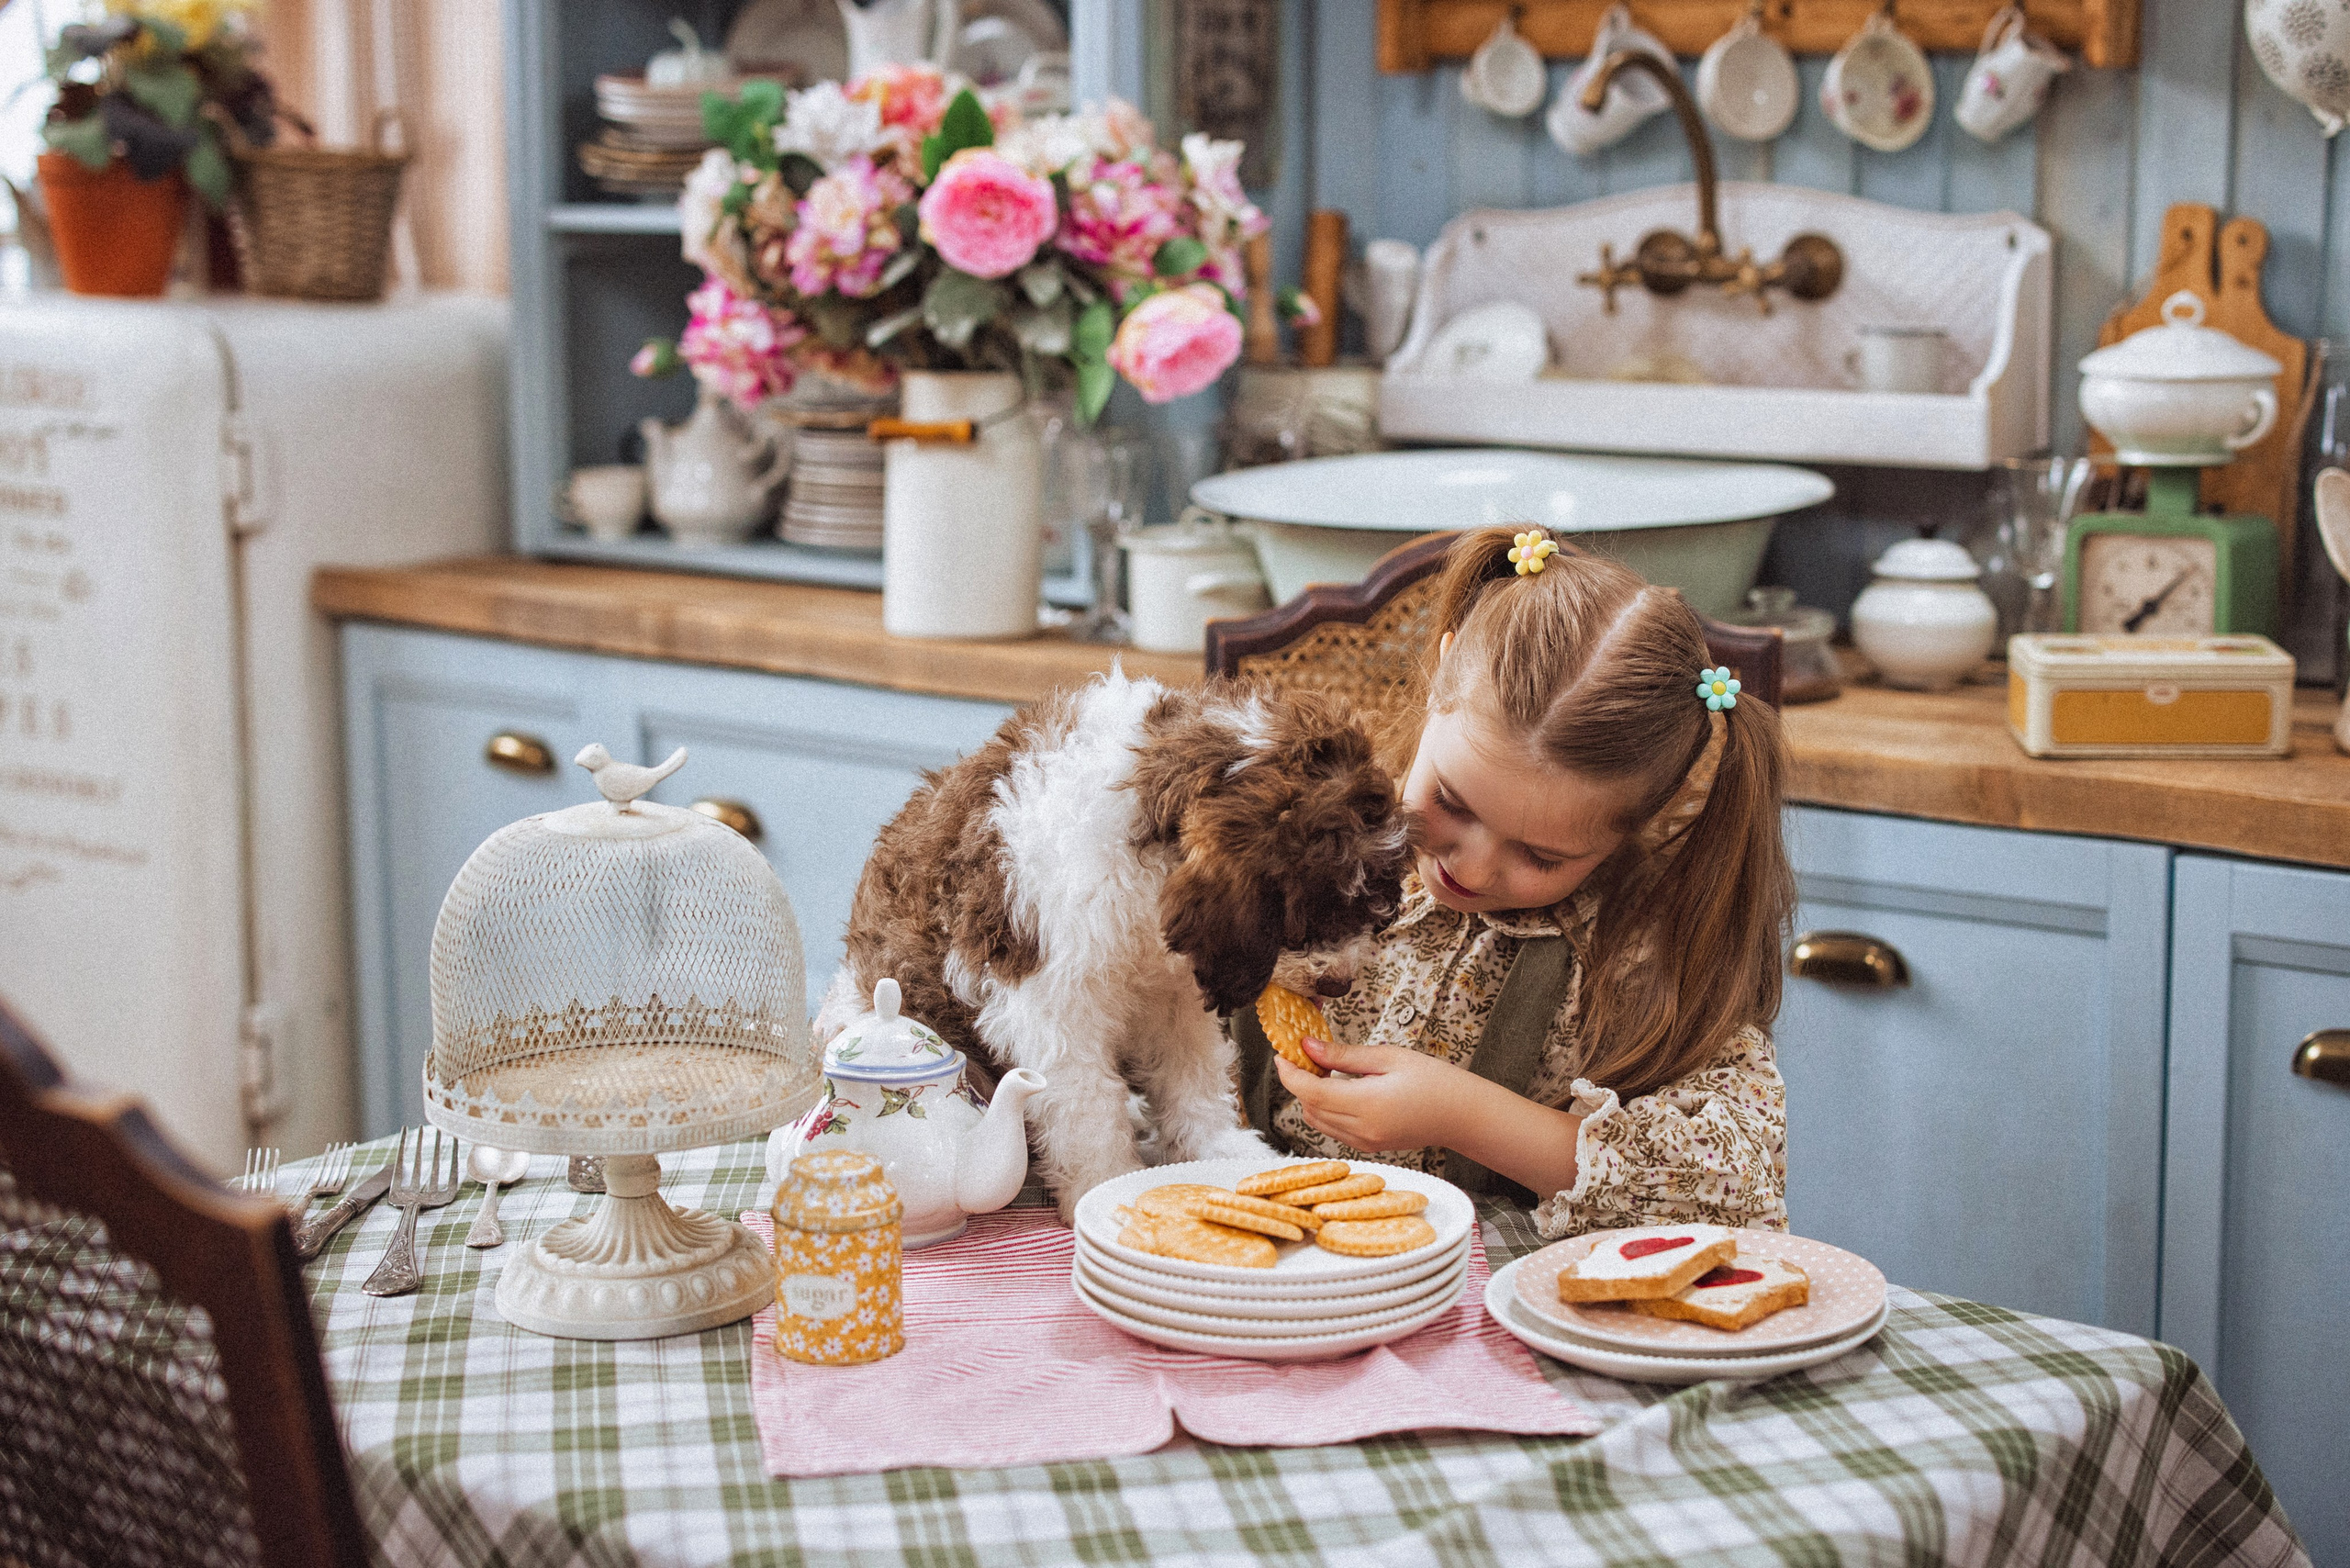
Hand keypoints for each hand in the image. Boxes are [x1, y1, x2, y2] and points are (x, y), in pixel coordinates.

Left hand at [1274, 1036, 1470, 1152]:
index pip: (1310, 1091)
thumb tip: (1307, 1047)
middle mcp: (1361, 1130)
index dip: (1290, 1073)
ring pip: (1317, 1121)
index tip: (1282, 1054)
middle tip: (1302, 1055)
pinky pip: (1333, 1129)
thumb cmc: (1434, 1080)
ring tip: (1320, 1070)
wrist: (1462, 1115)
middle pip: (1309, 1107)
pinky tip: (1336, 1089)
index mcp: (1367, 1105)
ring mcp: (1364, 1143)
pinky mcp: (1368, 1147)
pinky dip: (1325, 1109)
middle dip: (1298, 1082)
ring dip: (1310, 1097)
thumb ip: (1344, 1055)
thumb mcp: (1388, 1057)